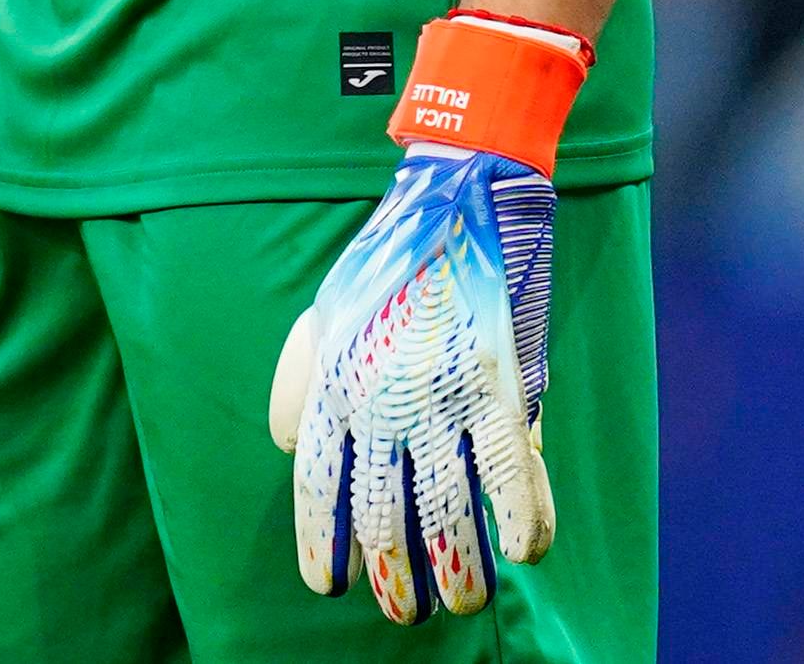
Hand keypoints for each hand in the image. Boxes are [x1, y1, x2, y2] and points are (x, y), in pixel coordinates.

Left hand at [268, 12, 586, 621]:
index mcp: (334, 387)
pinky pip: (511, 471)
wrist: (455, 194)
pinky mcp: (499, 384)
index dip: (322, 544)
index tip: (327, 585)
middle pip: (383, 516)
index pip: (317, 489)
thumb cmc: (390, 259)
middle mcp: (381, 402)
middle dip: (393, 577)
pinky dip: (521, 519)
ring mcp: (442, 396)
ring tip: (459, 602)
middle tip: (405, 609)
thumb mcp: (322, 315)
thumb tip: (280, 445)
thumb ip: (296, 382)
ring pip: (447, 510)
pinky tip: (523, 555)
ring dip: (457, 570)